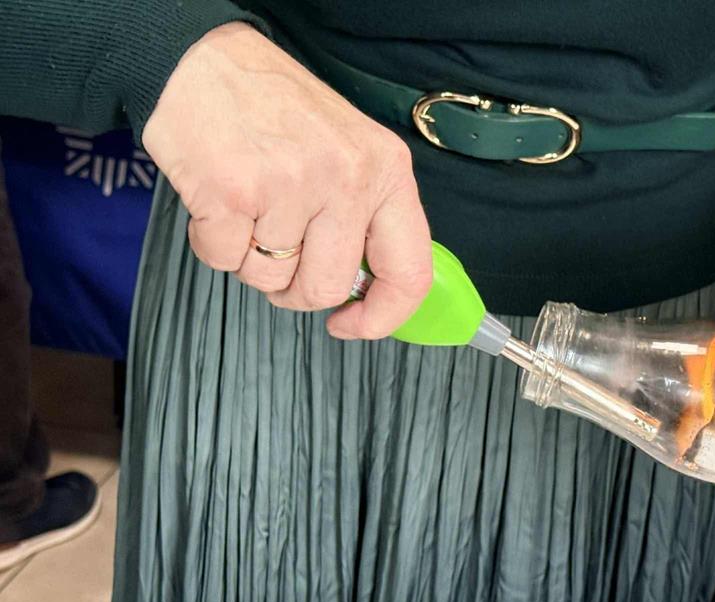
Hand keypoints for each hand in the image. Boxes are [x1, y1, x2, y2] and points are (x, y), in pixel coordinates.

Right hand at [141, 23, 431, 338]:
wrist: (203, 62)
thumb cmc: (278, 112)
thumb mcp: (352, 152)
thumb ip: (367, 218)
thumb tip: (367, 292)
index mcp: (387, 172)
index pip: (409, 273)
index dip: (381, 316)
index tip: (351, 322)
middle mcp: (346, 178)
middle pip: (326, 288)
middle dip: (294, 287)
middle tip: (278, 252)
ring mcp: (290, 184)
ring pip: (271, 279)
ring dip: (251, 258)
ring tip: (248, 207)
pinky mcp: (233, 192)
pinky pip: (223, 261)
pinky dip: (213, 243)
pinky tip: (219, 200)